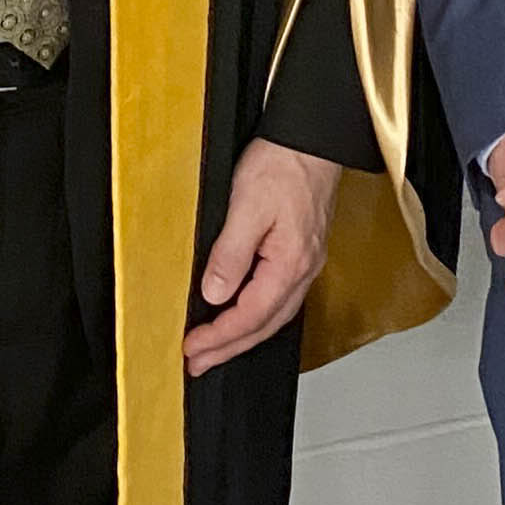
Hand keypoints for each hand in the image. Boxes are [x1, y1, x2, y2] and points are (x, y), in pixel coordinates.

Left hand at [185, 139, 342, 373]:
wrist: (312, 140)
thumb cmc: (284, 164)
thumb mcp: (247, 205)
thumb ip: (231, 253)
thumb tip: (215, 294)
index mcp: (290, 264)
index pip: (250, 315)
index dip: (219, 337)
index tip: (191, 348)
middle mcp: (303, 270)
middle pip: (264, 325)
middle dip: (229, 348)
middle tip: (198, 363)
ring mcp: (305, 263)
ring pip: (274, 315)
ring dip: (242, 336)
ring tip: (214, 349)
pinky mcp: (301, 253)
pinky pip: (279, 298)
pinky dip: (257, 316)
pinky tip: (243, 317)